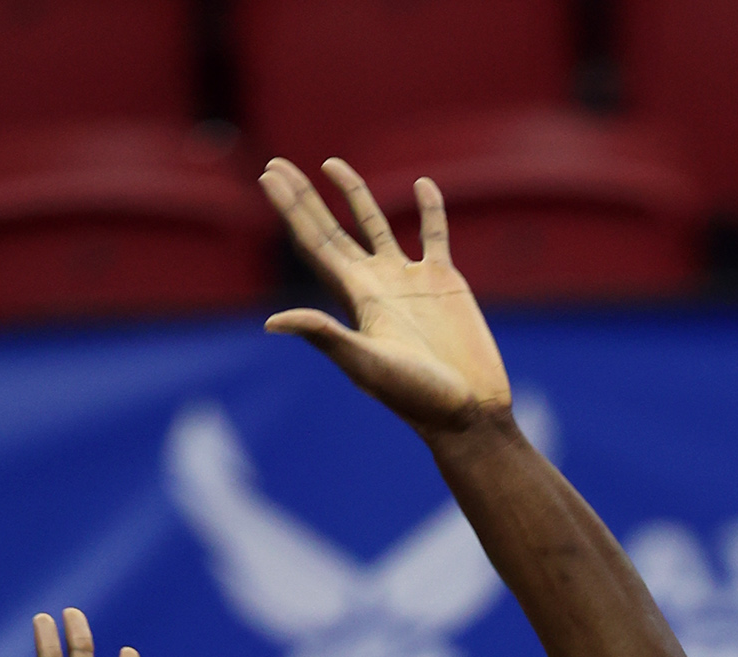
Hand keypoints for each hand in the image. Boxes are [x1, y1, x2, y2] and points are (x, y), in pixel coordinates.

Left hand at [262, 156, 511, 432]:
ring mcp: (410, 280)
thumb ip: (325, 336)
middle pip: (331, 229)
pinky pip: (435, 234)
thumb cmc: (418, 397)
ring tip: (330, 163)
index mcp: (355, 298)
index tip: (268, 175)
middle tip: (275, 164)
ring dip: (353, 193)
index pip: (313, 243)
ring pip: (375, 224)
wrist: (469, 412)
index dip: (290, 209)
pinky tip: (423, 184)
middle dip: (304, 198)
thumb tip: (272, 321)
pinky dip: (430, 208)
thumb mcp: (368, 366)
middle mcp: (377, 284)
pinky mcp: (446, 281)